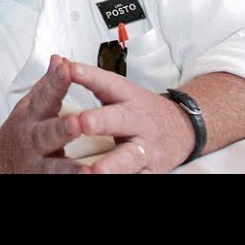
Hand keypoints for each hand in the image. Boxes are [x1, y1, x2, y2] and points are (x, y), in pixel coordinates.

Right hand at [0, 55, 88, 172]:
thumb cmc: (21, 130)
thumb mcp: (31, 104)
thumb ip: (48, 84)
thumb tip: (58, 59)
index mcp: (32, 115)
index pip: (44, 95)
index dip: (56, 81)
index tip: (66, 68)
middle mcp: (32, 139)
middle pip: (48, 134)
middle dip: (62, 129)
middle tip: (77, 123)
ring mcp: (37, 163)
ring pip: (54, 167)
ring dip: (71, 168)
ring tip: (89, 171)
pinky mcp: (42, 180)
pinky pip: (57, 182)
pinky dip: (71, 181)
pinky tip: (88, 180)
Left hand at [69, 62, 194, 172]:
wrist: (184, 128)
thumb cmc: (140, 109)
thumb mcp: (119, 90)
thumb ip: (90, 79)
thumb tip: (60, 62)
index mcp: (128, 96)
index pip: (107, 82)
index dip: (88, 75)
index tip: (69, 69)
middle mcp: (138, 120)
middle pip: (119, 119)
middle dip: (100, 121)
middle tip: (82, 122)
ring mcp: (145, 147)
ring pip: (129, 157)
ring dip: (112, 164)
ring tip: (94, 171)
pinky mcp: (149, 170)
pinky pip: (136, 177)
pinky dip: (121, 180)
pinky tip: (102, 182)